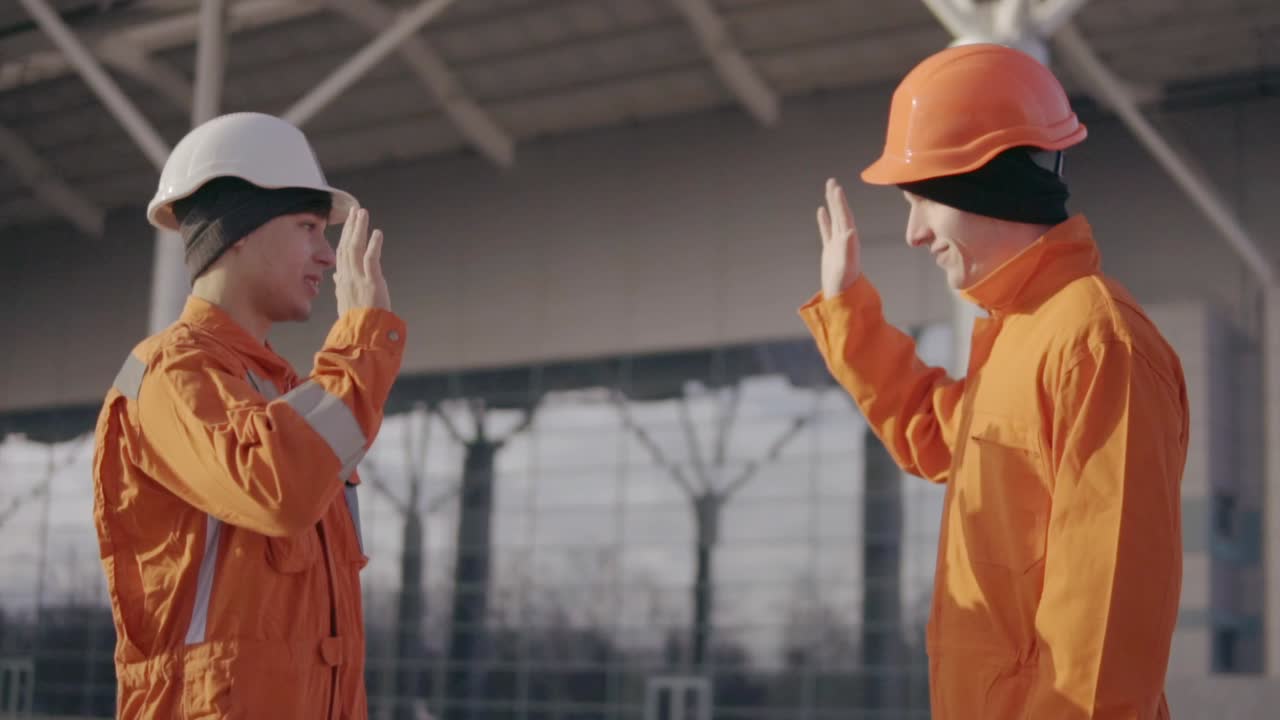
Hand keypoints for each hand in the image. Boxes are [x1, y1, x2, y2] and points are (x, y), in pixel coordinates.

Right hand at [335, 207, 390, 315]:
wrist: (361, 338)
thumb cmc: (356, 323)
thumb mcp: (345, 303)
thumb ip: (341, 287)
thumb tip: (337, 276)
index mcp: (342, 282)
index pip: (341, 255)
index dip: (344, 237)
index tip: (348, 224)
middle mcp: (347, 278)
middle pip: (346, 247)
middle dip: (351, 227)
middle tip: (355, 210)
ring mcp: (358, 279)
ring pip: (355, 248)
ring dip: (359, 229)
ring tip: (362, 213)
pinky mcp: (371, 282)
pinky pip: (370, 259)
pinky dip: (374, 245)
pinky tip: (377, 232)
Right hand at [817, 178, 861, 298]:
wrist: (842, 296)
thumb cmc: (844, 284)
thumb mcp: (846, 265)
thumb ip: (848, 248)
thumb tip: (850, 231)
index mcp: (849, 241)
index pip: (844, 217)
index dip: (840, 203)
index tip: (836, 189)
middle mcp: (845, 240)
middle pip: (841, 214)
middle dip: (836, 198)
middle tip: (832, 181)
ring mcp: (837, 244)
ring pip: (834, 219)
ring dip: (832, 205)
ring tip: (829, 189)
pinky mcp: (830, 250)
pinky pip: (827, 231)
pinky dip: (824, 220)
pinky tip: (821, 210)